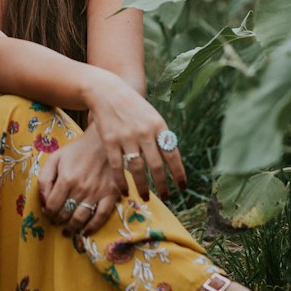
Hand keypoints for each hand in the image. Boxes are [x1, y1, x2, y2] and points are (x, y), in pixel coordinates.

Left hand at [38, 124, 121, 235]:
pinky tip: (86, 231)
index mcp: (66, 179)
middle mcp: (81, 189)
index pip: (52, 206)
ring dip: (71, 227)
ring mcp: (97, 193)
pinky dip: (93, 227)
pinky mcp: (111, 194)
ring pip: (81, 218)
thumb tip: (43, 201)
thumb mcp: (55, 158)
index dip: (48, 212)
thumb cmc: (77, 151)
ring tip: (67, 230)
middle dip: (58, 220)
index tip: (48, 212)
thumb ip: (44, 179)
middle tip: (57, 221)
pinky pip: (101, 216)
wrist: (102, 142)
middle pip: (65, 214)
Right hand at [84, 68, 185, 202]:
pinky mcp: (110, 141)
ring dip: (143, 187)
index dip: (179, 173)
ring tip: (146, 198)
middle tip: (166, 198)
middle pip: (157, 166)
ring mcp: (127, 137)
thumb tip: (172, 162)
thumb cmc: (133, 108)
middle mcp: (145, 132)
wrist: (108, 92)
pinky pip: (117, 166)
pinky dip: (121, 181)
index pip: (173, 155)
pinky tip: (124, 190)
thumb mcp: (152, 117)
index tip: (182, 188)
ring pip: (138, 169)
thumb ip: (161, 137)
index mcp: (159, 126)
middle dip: (163, 186)